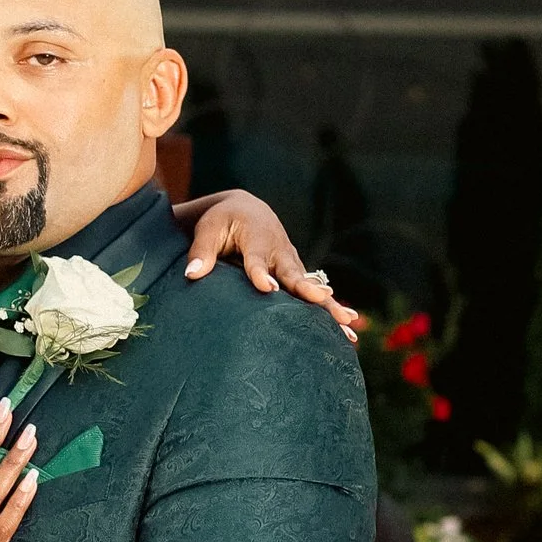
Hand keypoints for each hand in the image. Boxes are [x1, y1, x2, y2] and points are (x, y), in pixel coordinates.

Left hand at [179, 194, 361, 339]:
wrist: (247, 210)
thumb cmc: (222, 221)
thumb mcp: (208, 230)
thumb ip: (200, 253)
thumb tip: (191, 275)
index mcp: (257, 238)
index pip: (257, 259)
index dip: (261, 273)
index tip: (267, 288)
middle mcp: (280, 252)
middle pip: (294, 274)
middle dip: (308, 289)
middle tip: (321, 300)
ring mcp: (292, 264)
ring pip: (312, 287)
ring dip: (330, 305)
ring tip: (347, 322)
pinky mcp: (297, 276)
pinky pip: (316, 296)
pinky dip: (332, 311)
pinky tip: (349, 331)